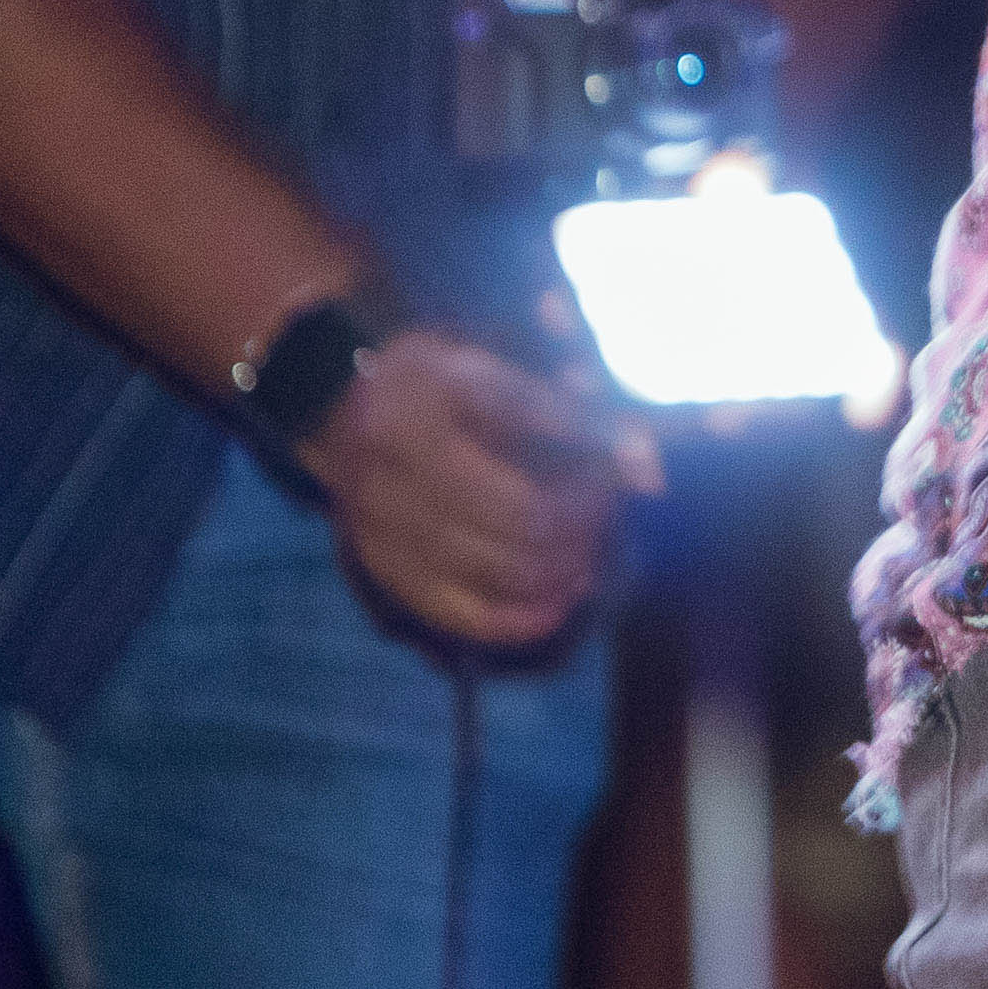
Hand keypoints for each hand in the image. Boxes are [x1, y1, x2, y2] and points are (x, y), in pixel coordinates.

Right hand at [311, 327, 662, 649]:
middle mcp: (393, 481)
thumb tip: (648, 471)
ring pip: (499, 574)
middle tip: (606, 514)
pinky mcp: (385, 573)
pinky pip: (463, 615)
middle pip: (521, 525)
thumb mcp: (488, 370)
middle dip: (581, 526)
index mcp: (421, 419)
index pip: (532, 460)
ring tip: (589, 553)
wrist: (339, 412)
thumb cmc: (431, 381)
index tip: (627, 479)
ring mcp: (384, 534)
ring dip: (560, 570)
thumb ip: (564, 411)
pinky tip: (558, 603)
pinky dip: (520, 618)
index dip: (590, 480)